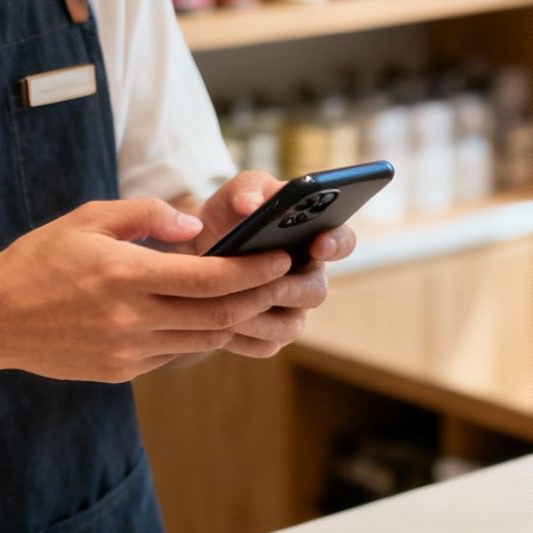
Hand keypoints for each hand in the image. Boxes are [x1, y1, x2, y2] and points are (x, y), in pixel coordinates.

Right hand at [0, 197, 298, 382]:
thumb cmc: (40, 259)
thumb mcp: (88, 219)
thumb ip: (146, 214)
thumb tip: (194, 225)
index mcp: (125, 275)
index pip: (210, 279)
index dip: (254, 271)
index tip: (281, 257)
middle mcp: (131, 318)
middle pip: (218, 315)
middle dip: (260, 298)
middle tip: (286, 280)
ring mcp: (127, 351)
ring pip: (202, 340)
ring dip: (234, 320)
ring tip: (258, 298)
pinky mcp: (121, 371)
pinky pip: (174, 353)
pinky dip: (197, 335)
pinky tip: (208, 316)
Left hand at [177, 170, 359, 355]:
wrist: (189, 257)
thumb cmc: (223, 221)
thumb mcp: (232, 195)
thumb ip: (248, 188)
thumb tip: (252, 205)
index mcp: (313, 239)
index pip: (343, 241)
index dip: (337, 244)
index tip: (318, 242)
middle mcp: (309, 278)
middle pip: (316, 292)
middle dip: (288, 289)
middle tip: (265, 283)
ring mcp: (293, 312)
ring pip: (290, 326)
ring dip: (258, 316)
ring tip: (226, 305)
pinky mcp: (270, 338)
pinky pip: (264, 345)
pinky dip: (241, 337)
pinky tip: (216, 325)